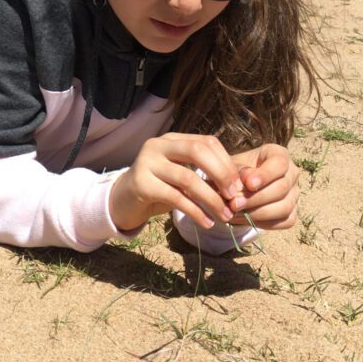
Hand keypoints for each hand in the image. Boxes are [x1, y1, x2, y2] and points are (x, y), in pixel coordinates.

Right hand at [109, 133, 243, 232]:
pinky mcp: (141, 185)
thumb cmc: (159, 188)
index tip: (238, 186)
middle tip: (234, 197)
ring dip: (211, 199)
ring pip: (187, 178)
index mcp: (171, 139)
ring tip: (225, 216)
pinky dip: (195, 212)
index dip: (225, 162)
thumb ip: (204, 175)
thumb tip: (239, 186)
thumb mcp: (181, 176)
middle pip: (197, 151)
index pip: (206, 142)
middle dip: (220, 174)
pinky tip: (207, 222)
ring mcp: (147, 163)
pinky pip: (175, 198)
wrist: (124, 201)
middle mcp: (157, 145)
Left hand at [227, 144, 299, 229]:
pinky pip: (284, 221)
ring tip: (236, 212)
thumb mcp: (233, 166)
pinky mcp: (293, 213)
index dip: (265, 175)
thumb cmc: (235, 171)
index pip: (280, 163)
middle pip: (282, 187)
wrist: (236, 188)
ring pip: (285, 207)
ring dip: (258, 212)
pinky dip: (263, 222)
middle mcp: (292, 173)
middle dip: (256, 198)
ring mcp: (294, 194)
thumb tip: (246, 183)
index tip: (248, 184)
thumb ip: (238, 171)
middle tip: (234, 203)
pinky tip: (244, 219)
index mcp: (279, 154)